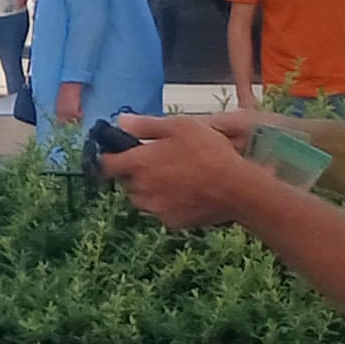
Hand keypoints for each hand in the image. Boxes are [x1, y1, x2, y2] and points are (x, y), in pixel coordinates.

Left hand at [97, 113, 266, 229]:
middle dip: (135, 174)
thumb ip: (145, 125)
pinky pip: (161, 212)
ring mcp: (157, 207)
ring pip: (142, 199)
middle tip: (158, 163)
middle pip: (127, 182)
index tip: (117, 154)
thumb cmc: (209, 152)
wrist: (237, 188)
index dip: (110, 158)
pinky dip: (167, 204)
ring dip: (149, 190)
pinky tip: (185, 193)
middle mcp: (142, 188)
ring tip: (174, 178)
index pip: (107, 164)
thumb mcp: (178, 126)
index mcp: (139, 163)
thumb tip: (120, 121)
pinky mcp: (172, 221)